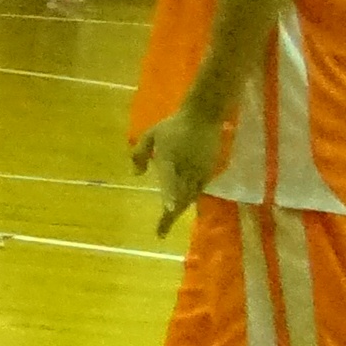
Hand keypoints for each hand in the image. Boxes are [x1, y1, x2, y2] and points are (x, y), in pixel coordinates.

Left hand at [132, 99, 228, 233]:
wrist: (204, 116)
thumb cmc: (174, 125)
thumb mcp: (151, 135)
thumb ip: (140, 154)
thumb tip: (135, 174)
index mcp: (171, 160)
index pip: (169, 184)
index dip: (169, 199)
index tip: (166, 212)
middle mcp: (187, 170)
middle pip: (181, 197)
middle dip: (171, 215)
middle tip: (161, 230)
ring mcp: (200, 172)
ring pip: (190, 196)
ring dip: (180, 208)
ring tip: (169, 218)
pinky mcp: (209, 172)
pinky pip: (199, 189)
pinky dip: (190, 198)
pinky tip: (184, 201)